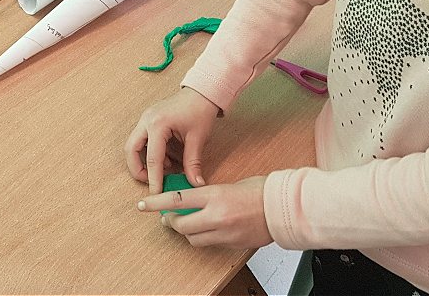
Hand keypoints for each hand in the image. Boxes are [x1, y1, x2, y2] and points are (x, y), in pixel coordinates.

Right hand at [125, 87, 219, 193]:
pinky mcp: (149, 120)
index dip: (154, 179)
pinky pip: (142, 140)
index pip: (152, 158)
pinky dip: (150, 152)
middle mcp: (147, 120)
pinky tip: (167, 158)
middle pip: (130, 150)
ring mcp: (146, 119)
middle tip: (150, 182)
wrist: (202, 91)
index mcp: (158, 124)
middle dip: (137, 169)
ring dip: (144, 160)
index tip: (157, 193)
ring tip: (164, 169)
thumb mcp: (198, 138)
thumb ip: (193, 163)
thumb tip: (195, 184)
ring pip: (133, 145)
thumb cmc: (200, 110)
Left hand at [138, 175, 271, 248]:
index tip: (144, 205)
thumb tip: (195, 200)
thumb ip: (211, 193)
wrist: (284, 208)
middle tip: (168, 218)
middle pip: (181, 225)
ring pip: (194, 238)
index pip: (178, 199)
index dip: (157, 203)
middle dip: (171, 222)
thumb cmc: (262, 191)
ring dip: (187, 232)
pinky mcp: (232, 245)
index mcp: (215, 195)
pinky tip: (207, 230)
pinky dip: (204, 238)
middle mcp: (216, 216)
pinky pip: (210, 244)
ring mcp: (224, 233)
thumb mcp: (231, 184)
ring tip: (188, 223)